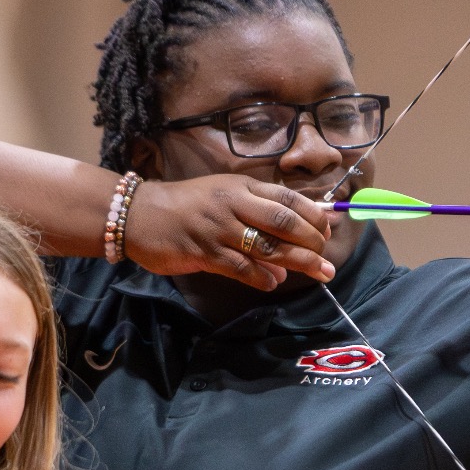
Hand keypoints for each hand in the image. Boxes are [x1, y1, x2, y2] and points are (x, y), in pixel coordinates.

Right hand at [125, 176, 336, 289]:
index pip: (287, 198)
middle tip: (327, 258)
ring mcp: (218, 228)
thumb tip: (295, 239)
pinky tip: (273, 283)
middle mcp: (233, 204)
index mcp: (241, 186)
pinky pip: (240, 267)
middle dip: (312, 240)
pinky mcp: (203, 252)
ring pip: (267, 246)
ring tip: (318, 272)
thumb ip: (257, 212)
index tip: (329, 229)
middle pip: (283, 222)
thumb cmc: (188, 205)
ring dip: (297, 261)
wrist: (140, 213)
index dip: (313, 214)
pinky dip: (261, 276)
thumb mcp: (224, 195)